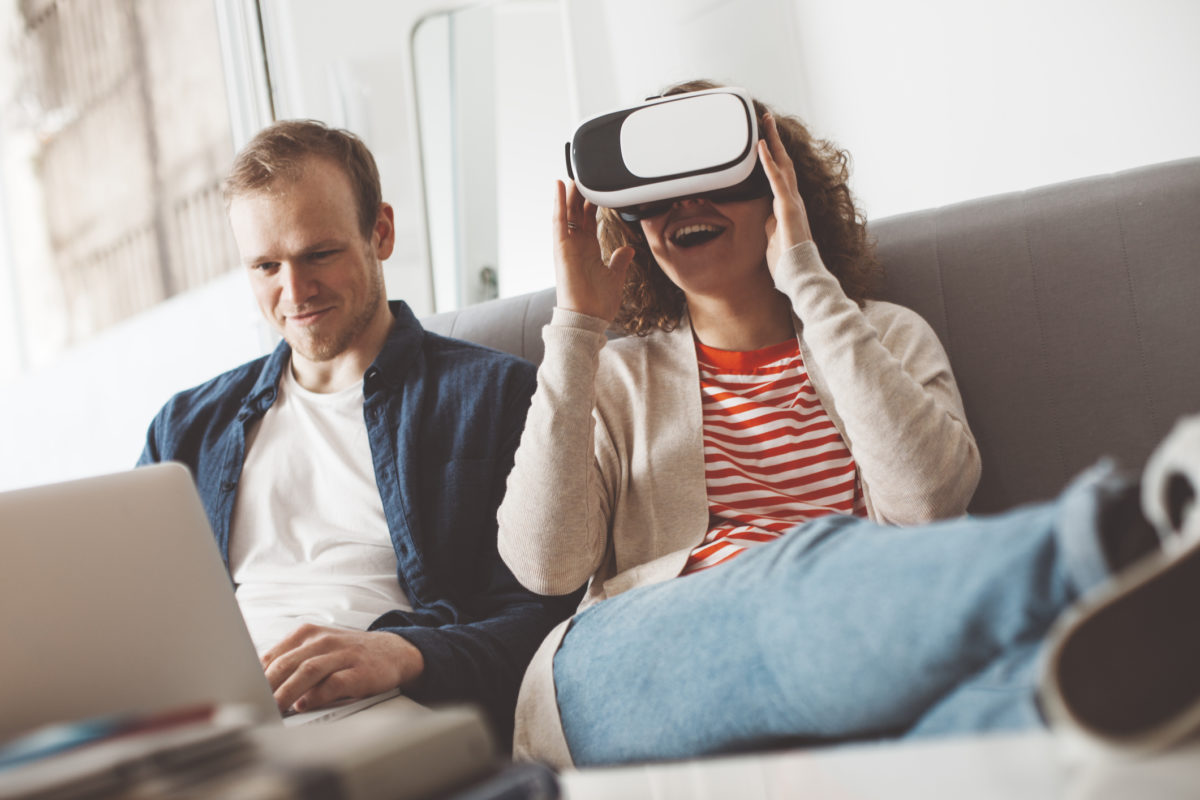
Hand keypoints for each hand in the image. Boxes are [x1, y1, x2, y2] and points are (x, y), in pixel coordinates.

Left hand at [261, 625, 423, 712]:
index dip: (256, 677)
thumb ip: (291, 660)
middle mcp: (324, 641)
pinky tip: (304, 705)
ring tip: (274, 708)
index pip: (274, 655)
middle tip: (254, 704)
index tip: (244, 694)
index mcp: (308, 633)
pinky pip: (333, 683)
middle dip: (266, 686)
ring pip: (307, 671)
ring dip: (286, 692)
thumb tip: (257, 683)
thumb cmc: (349, 654)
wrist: (394, 651)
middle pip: (287, 663)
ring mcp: (343, 655)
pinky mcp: (359, 671)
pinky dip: (316, 695)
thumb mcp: (318, 648)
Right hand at [553, 180, 634, 322]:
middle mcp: (576, 246)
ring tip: (573, 174)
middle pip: (577, 213)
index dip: (592, 203)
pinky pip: (559, 221)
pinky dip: (558, 203)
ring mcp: (567, 246)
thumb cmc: (598, 303)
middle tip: (586, 175)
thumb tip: (628, 249)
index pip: (589, 220)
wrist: (588, 318)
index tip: (597, 188)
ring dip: (569, 193)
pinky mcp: (561, 248)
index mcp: (589, 250)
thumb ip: (620, 261)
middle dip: (581, 194)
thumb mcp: (615, 277)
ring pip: (567, 212)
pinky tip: (559, 186)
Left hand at [758, 113, 814, 275]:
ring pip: (782, 164)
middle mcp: (793, 200)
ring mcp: (792, 202)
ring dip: (772, 141)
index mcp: (788, 207)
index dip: (772, 157)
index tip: (764, 140)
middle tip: (766, 119)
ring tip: (764, 121)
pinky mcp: (788, 207)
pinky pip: (776, 180)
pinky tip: (760, 146)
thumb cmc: (787, 264)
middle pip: (783, 162)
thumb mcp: (774, 241)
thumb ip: (771, 227)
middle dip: (775, 140)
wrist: (800, 276)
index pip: (779, 175)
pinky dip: (768, 162)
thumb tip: (767, 220)